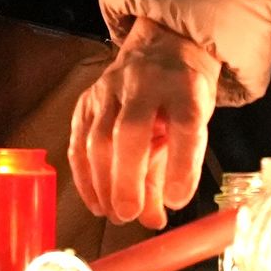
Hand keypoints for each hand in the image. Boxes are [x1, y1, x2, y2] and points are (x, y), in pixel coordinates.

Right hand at [68, 18, 217, 227]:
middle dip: (126, 179)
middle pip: (131, 130)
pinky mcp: (87, 99)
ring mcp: (111, 88)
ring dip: (102, 183)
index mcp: (184, 87)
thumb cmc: (180, 97)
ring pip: (98, 136)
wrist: (162, 49)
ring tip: (113, 213)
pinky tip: (95, 200)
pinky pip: (78, 141)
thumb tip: (154, 220)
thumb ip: (177, 171)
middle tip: (128, 214)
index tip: (176, 200)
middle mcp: (145, 82)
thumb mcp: (193, 127)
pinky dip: (83, 176)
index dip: (181, 164)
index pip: (185, 122)